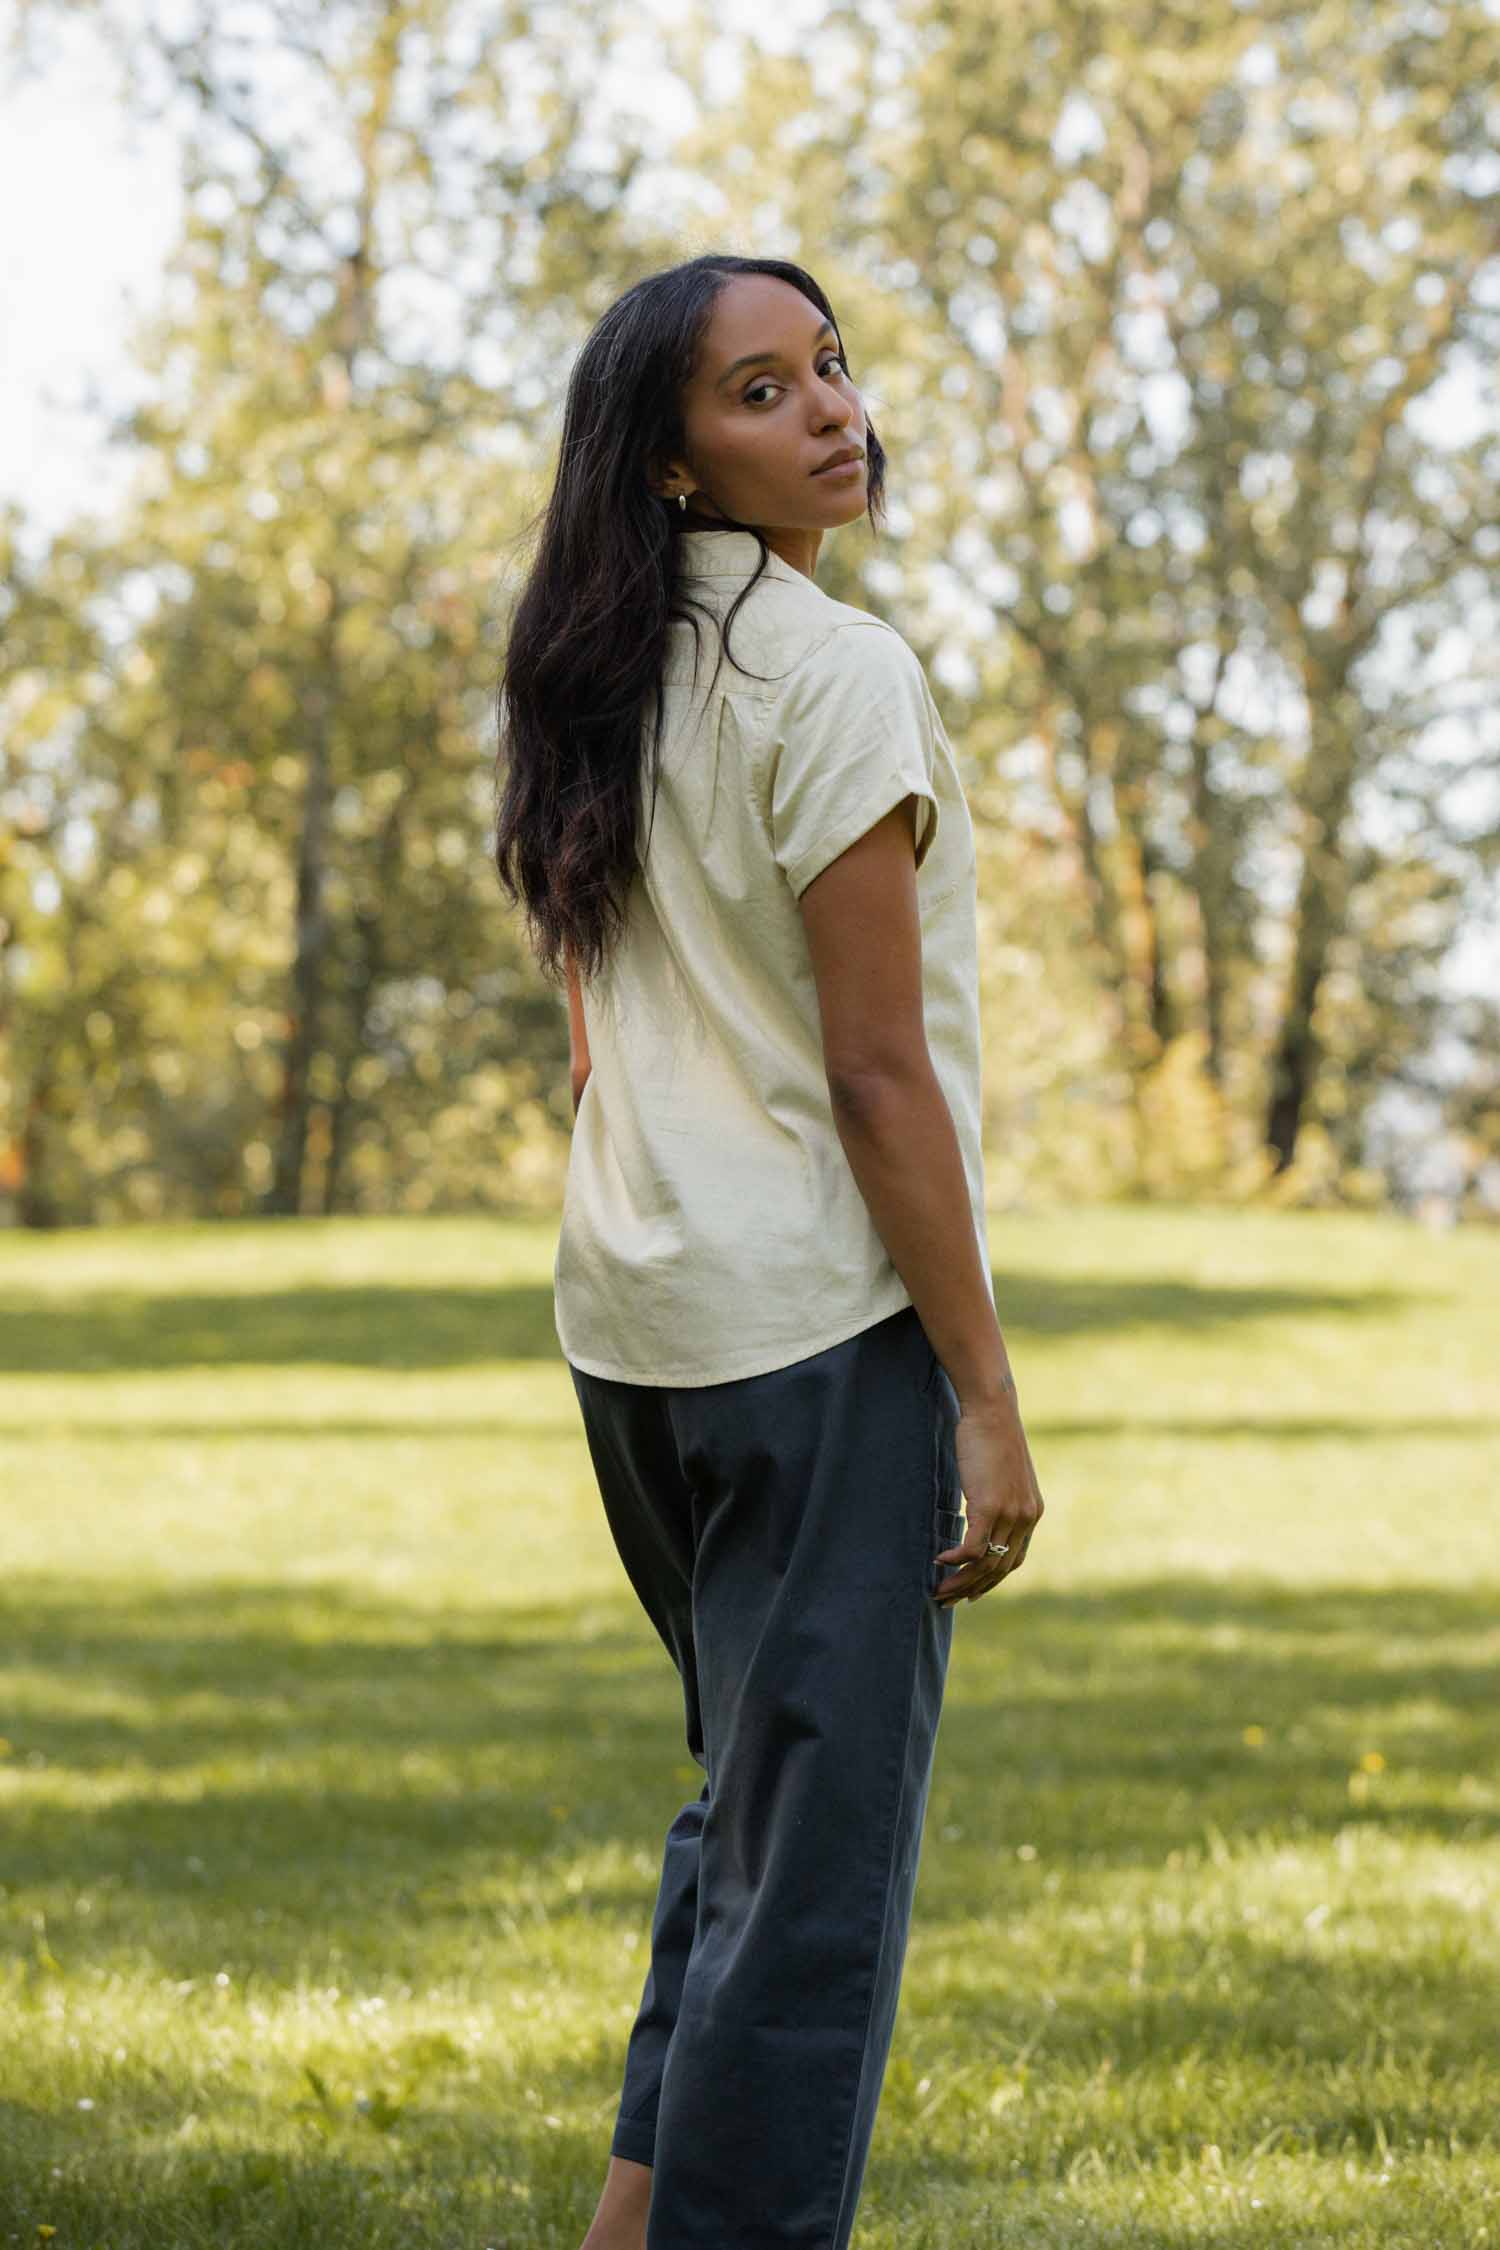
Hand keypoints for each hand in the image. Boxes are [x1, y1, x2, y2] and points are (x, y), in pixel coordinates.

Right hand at [932, 1395, 1043, 1605]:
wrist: (992, 1412)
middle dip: (972, 1589)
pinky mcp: (989, 1507)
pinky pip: (972, 1548)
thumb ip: (997, 1496)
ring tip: (938, 1589)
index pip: (1013, 1560)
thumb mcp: (1002, 1473)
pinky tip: (938, 1562)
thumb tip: (980, 1508)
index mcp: (1031, 1512)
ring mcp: (1009, 1514)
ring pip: (985, 1563)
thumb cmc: (991, 1436)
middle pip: (998, 1568)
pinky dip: (955, 1559)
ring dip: (960, 1581)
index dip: (992, 1580)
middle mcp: (1025, 1518)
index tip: (973, 1593)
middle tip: (948, 1599)